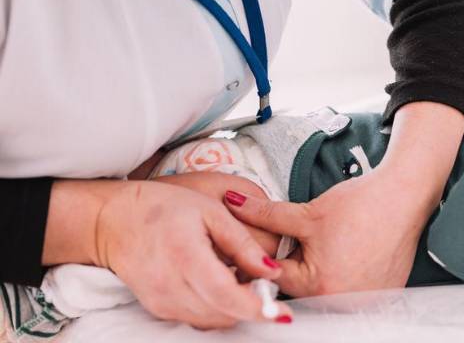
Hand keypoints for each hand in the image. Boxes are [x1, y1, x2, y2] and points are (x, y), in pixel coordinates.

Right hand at [92, 180, 291, 327]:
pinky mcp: (158, 309)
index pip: (227, 295)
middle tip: (267, 289)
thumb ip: (242, 243)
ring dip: (235, 310)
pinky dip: (216, 309)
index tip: (282, 314)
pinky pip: (196, 319)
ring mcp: (162, 302)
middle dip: (252, 308)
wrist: (113, 221)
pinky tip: (222, 287)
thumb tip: (272, 270)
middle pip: (223, 314)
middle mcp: (171, 287)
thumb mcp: (210, 212)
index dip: (258, 308)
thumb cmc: (164, 208)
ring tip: (244, 284)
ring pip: (212, 321)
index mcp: (186, 257)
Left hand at [223, 166, 429, 295]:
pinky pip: (348, 290)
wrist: (404, 198)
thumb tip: (233, 203)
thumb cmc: (363, 205)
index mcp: (318, 286)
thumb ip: (265, 214)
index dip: (265, 255)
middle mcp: (341, 302)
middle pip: (299, 288)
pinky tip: (349, 251)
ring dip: (319, 271)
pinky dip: (343, 273)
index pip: (274, 277)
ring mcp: (362, 302)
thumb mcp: (307, 212)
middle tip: (307, 240)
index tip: (268, 241)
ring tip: (333, 245)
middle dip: (295, 264)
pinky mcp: (379, 296)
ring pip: (323, 289)